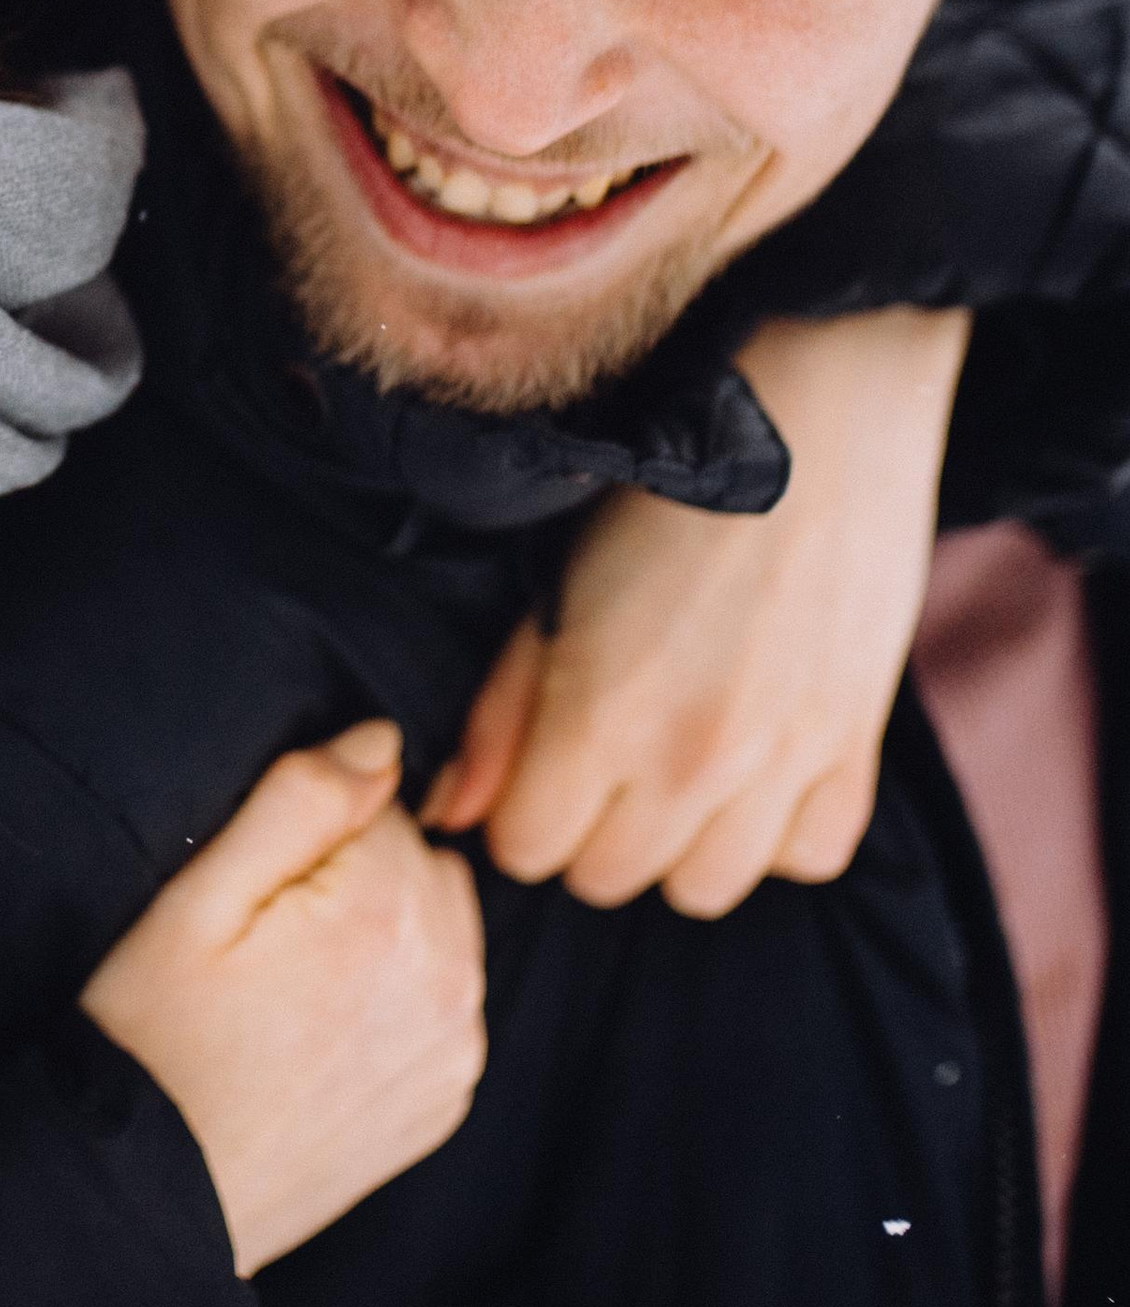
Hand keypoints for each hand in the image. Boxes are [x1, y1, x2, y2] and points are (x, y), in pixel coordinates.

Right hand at [81, 721, 485, 1275]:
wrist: (153, 1193)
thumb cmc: (154, 1033)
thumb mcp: (197, 896)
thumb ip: (299, 799)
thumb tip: (383, 740)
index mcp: (390, 915)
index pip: (376, 801)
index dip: (305, 832)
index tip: (251, 887)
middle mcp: (449, 980)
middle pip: (420, 859)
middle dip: (356, 874)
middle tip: (265, 938)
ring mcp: (455, 1049)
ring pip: (439, 925)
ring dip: (384, 931)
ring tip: (289, 984)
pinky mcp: (446, 1100)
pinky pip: (444, 1000)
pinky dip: (398, 996)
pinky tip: (320, 1027)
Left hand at [424, 307, 967, 917]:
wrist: (810, 417)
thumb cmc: (658, 491)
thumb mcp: (550, 587)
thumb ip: (499, 711)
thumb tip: (451, 812)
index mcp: (599, 720)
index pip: (526, 851)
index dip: (514, 809)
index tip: (527, 764)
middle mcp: (692, 764)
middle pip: (607, 878)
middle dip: (583, 827)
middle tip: (594, 751)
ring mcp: (782, 766)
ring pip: (702, 890)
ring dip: (674, 842)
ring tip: (669, 759)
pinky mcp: (855, 749)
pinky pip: (804, 857)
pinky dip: (773, 830)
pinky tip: (750, 764)